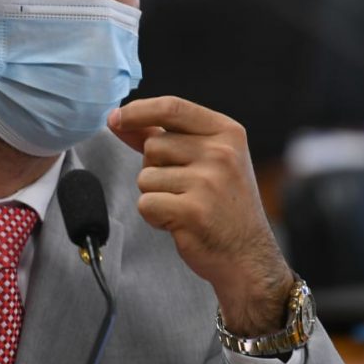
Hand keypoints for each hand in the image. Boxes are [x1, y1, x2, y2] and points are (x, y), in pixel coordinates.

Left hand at [108, 96, 294, 335]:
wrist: (248, 256)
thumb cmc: (223, 206)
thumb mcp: (207, 160)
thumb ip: (164, 136)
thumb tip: (119, 119)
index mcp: (227, 132)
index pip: (172, 107)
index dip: (138, 111)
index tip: (115, 119)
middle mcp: (221, 153)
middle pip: (153, 145)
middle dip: (156, 168)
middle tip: (186, 189)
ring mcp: (208, 182)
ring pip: (146, 176)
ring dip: (156, 194)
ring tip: (186, 206)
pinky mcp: (193, 211)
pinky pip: (146, 204)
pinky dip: (155, 217)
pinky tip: (180, 222)